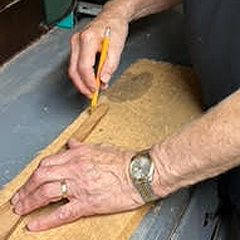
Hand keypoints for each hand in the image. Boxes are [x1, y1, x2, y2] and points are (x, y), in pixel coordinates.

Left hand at [11, 139, 143, 230]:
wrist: (140, 172)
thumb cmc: (123, 160)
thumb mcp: (101, 147)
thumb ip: (82, 146)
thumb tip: (70, 143)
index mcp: (78, 155)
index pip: (47, 163)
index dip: (34, 173)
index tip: (30, 180)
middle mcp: (74, 169)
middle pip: (41, 177)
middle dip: (25, 188)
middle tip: (18, 197)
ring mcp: (79, 186)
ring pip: (46, 193)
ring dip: (29, 202)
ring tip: (21, 209)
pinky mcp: (88, 203)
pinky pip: (62, 213)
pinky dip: (45, 221)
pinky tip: (34, 225)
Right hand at [69, 7, 128, 97]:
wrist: (112, 18)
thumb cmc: (115, 29)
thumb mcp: (117, 49)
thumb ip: (110, 66)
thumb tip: (103, 80)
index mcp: (88, 40)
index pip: (84, 67)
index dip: (89, 82)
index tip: (96, 90)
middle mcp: (77, 41)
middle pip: (74, 71)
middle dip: (82, 86)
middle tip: (91, 95)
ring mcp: (74, 44)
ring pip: (73, 69)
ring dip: (81, 82)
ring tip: (92, 89)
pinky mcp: (76, 48)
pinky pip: (75, 65)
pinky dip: (82, 76)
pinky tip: (90, 81)